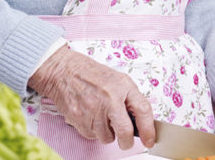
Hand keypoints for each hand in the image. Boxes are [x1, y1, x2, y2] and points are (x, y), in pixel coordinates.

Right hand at [28, 45, 155, 148]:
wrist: (65, 71)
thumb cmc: (93, 75)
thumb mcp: (118, 80)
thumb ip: (130, 99)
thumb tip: (140, 122)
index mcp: (123, 87)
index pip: (143, 110)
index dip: (148, 129)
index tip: (150, 140)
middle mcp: (109, 99)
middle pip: (124, 131)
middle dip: (127, 142)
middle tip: (126, 142)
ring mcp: (93, 111)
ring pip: (107, 138)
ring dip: (107, 134)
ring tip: (102, 118)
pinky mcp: (79, 120)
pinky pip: (92, 136)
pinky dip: (93, 131)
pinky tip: (90, 116)